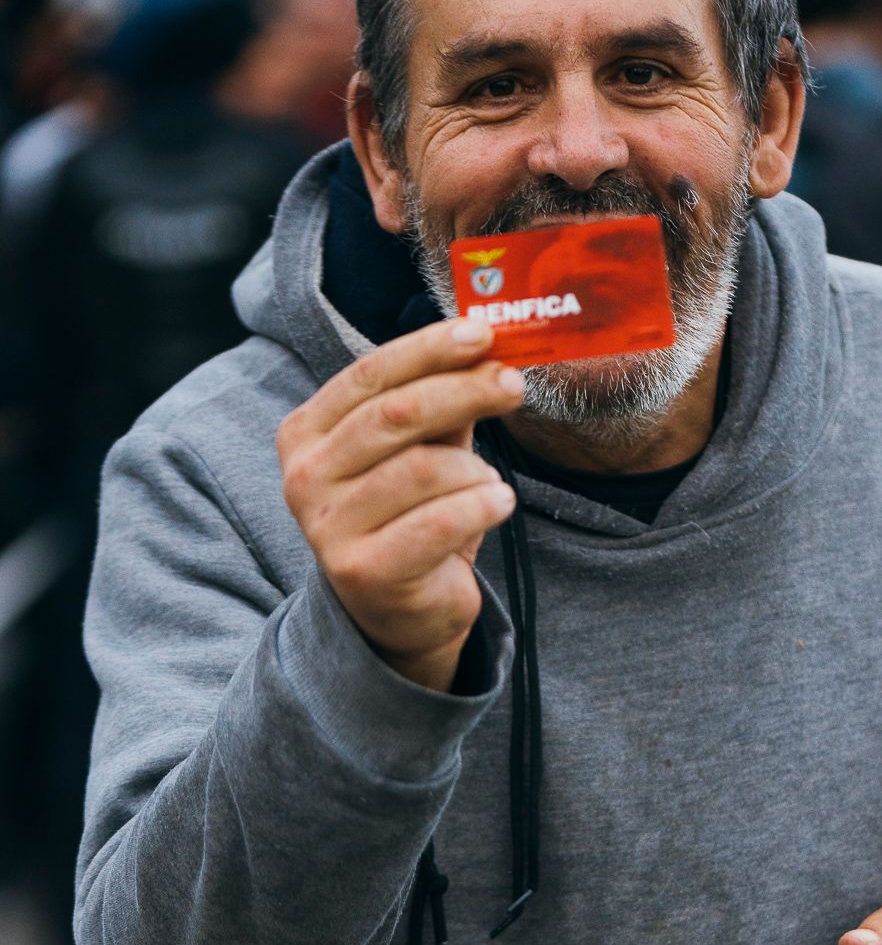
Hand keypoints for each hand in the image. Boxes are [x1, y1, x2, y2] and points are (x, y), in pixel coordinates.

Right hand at [277, 317, 525, 690]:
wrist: (400, 611)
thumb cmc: (411, 518)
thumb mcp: (421, 450)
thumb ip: (440, 403)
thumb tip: (484, 348)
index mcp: (307, 433)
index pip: (370, 374)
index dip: (428, 349)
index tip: (482, 333)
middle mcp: (305, 477)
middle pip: (395, 414)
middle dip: (464, 391)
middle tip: (513, 385)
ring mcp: (328, 527)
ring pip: (423, 469)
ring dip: (475, 469)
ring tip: (490, 482)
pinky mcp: (364, 571)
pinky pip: (439, 522)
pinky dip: (482, 505)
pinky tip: (499, 505)